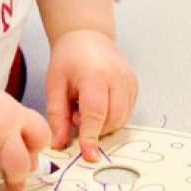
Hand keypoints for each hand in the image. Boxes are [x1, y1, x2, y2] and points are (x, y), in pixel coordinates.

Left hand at [45, 29, 137, 161]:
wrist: (86, 35)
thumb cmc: (69, 59)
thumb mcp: (55, 85)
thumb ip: (57, 116)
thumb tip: (59, 143)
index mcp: (94, 76)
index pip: (96, 113)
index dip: (91, 136)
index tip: (89, 154)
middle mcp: (117, 78)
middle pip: (112, 120)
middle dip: (94, 128)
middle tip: (76, 112)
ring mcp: (129, 81)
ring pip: (121, 120)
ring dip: (103, 123)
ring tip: (86, 105)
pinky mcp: (135, 85)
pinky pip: (126, 113)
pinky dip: (112, 116)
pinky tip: (99, 102)